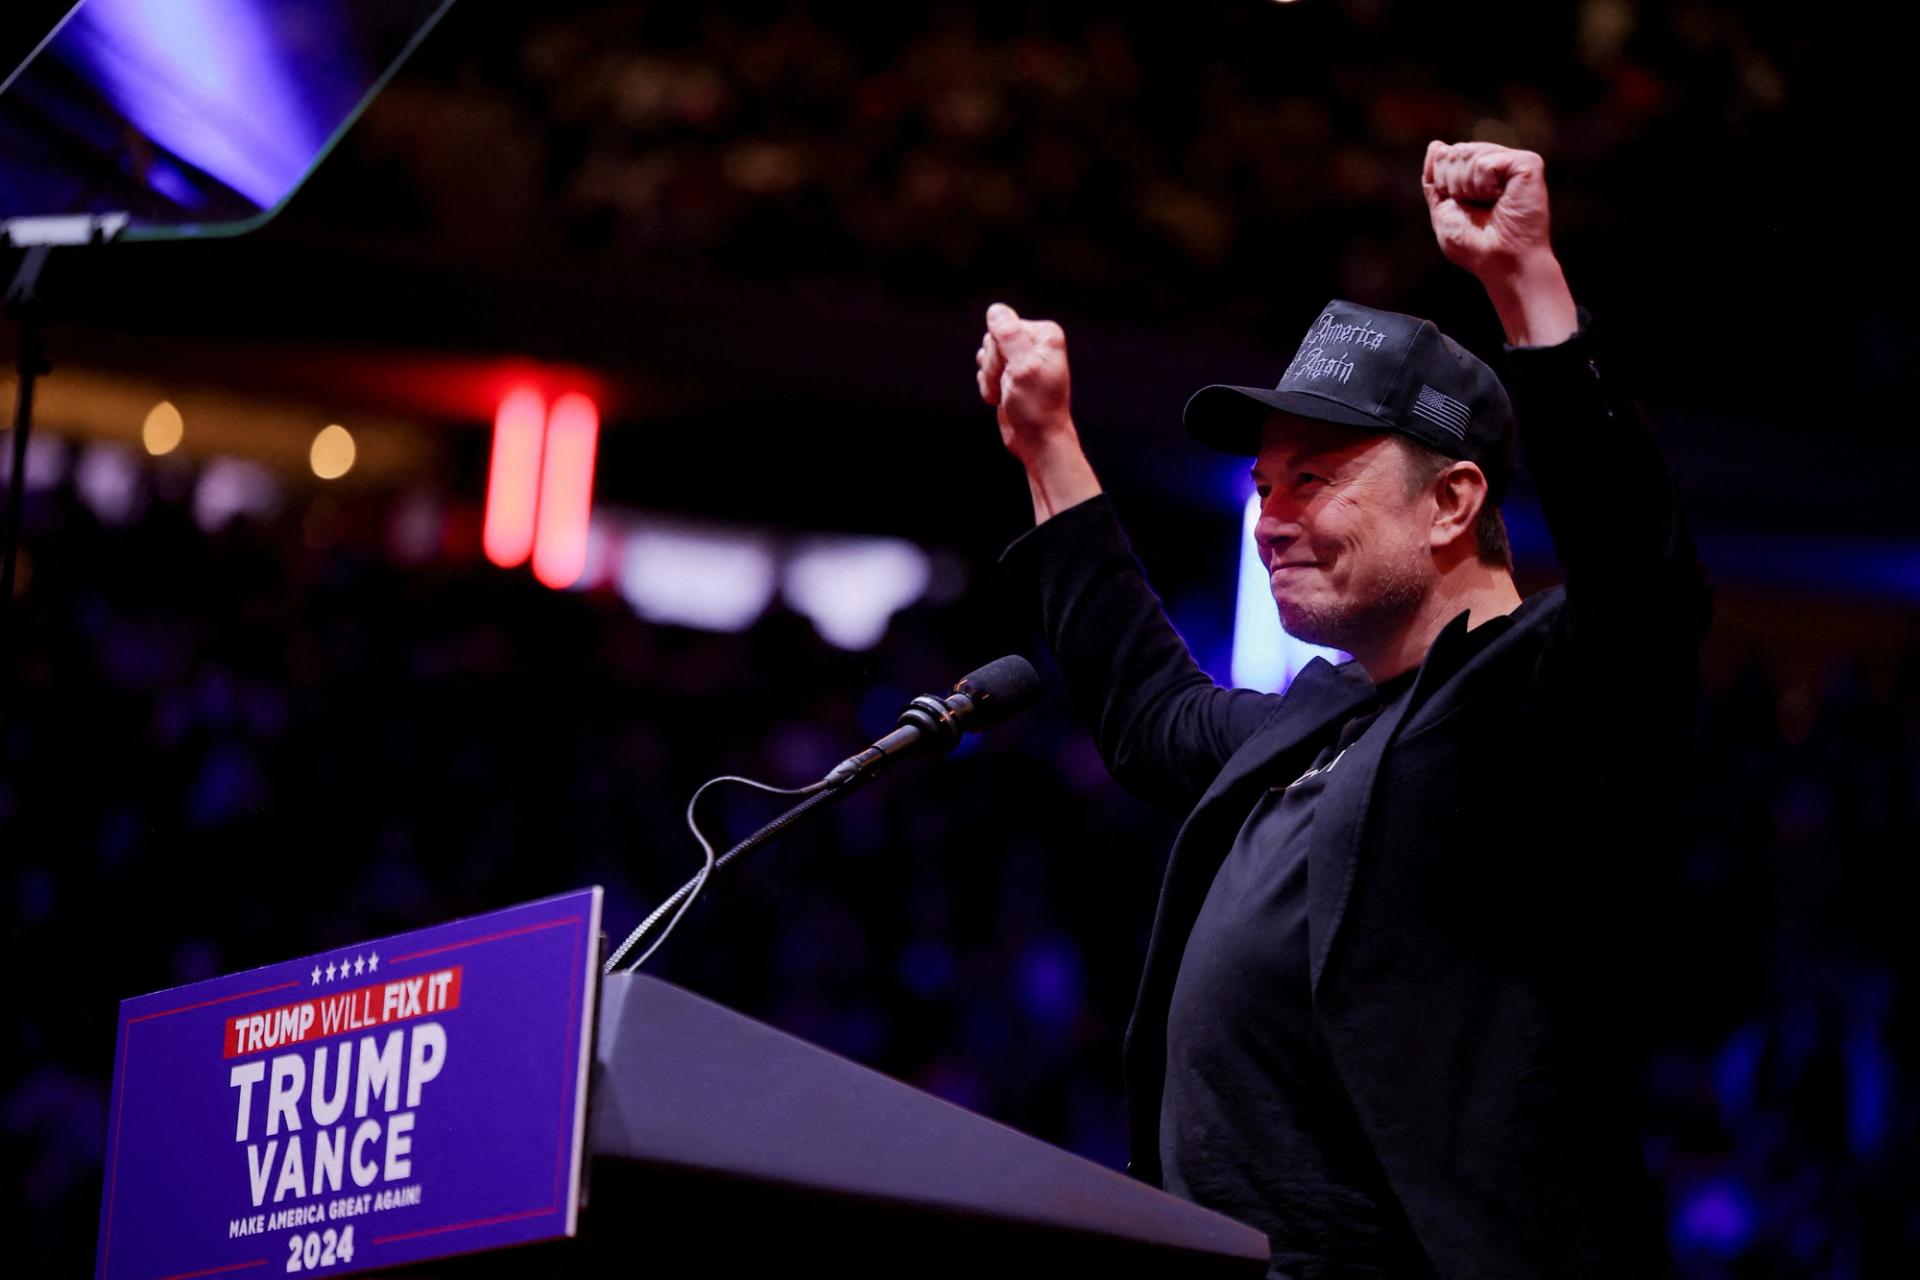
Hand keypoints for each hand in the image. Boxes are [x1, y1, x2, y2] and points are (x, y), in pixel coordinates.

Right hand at [975, 302, 1100, 521]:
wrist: (1038, 441)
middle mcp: (1034, 343)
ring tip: (1008, 394)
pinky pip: (984, 371)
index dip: (1000, 353)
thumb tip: (996, 310)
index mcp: (1045, 335)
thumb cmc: (1036, 408)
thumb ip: (1009, 337)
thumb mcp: (1023, 369)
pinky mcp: (1010, 375)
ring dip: (990, 380)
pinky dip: (988, 387)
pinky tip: (1003, 399)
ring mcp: (1021, 359)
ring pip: (985, 357)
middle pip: (991, 341)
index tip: (1015, 373)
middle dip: (994, 368)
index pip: (1002, 327)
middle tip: (1011, 386)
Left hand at [1422, 141, 1554, 279]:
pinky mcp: (1528, 164)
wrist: (1501, 262)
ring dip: (1468, 188)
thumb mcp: (1443, 210)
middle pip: (1456, 151)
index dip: (1443, 182)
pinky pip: (1487, 162)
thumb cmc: (1474, 245)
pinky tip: (1501, 198)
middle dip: (1453, 184)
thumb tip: (1436, 145)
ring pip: (1468, 153)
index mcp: (1480, 173)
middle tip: (1476, 208)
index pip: (1446, 155)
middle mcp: (1499, 162)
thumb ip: (1435, 178)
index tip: (1460, 206)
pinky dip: (1484, 186)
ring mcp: (1515, 161)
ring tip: (1490, 205)